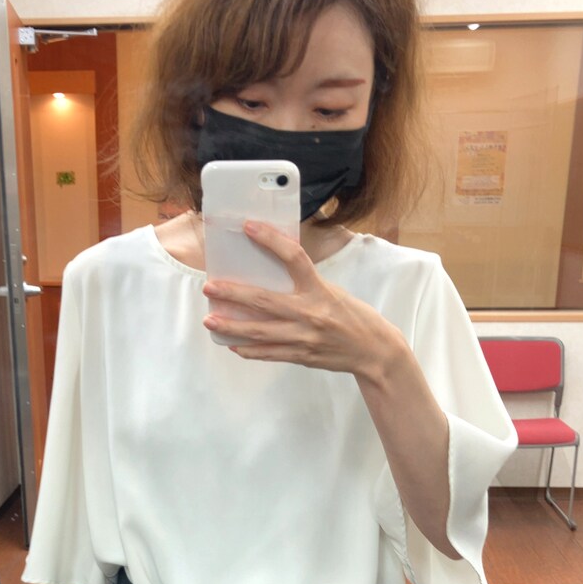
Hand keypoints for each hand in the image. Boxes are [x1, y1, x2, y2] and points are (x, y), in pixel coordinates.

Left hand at [202, 220, 393, 375]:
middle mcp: (310, 313)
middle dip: (233, 293)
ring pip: (260, 331)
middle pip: (264, 301)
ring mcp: (304, 337)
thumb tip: (271, 275)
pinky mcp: (301, 355)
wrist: (372, 351)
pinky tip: (232, 344)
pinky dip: (248, 349)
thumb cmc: (352, 315)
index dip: (271, 240)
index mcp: (319, 290)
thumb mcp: (332, 291)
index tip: (249, 227)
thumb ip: (304, 284)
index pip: (294, 257)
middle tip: (210, 287)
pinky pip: (268, 353)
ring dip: (231, 326)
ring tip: (210, 321)